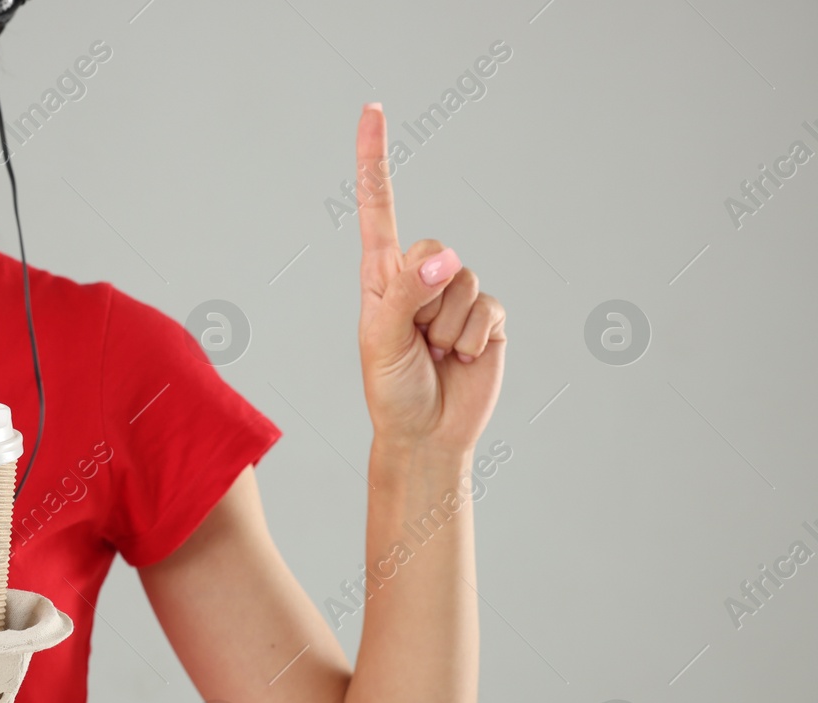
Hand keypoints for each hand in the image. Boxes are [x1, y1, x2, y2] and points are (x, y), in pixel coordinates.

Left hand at [355, 103, 506, 454]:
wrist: (428, 433)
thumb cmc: (392, 390)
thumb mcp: (380, 343)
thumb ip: (405, 296)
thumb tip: (445, 261)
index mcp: (381, 275)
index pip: (379, 206)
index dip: (374, 158)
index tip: (372, 109)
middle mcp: (419, 277)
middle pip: (436, 250)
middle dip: (427, 300)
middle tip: (415, 340)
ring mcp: (456, 294)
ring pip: (464, 282)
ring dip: (448, 327)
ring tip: (435, 353)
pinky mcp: (487, 316)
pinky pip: (489, 309)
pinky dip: (474, 339)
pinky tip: (461, 358)